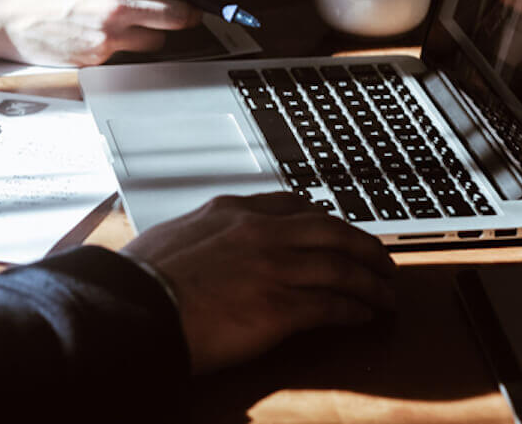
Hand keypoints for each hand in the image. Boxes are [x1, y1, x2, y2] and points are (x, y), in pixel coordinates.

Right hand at [0, 0, 235, 65]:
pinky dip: (128, 46)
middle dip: (191, 12)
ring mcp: (111, 35)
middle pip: (182, 13)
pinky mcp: (100, 58)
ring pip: (159, 39)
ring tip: (135, 21)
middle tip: (191, 9)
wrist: (3, 14)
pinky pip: (130, 54)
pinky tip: (104, 34)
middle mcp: (119, 3)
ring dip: (158, 32)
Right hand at [121, 193, 395, 374]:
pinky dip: (356, 310)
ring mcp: (274, 267)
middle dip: (364, 246)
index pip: (295, 205)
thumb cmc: (142, 279)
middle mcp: (261, 231)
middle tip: (381, 260)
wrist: (136, 308)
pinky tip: (364, 316)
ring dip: (371, 283)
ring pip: (342, 268)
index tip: (338, 228)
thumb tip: (207, 247)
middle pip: (332, 231)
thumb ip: (204, 235)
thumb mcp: (175, 237)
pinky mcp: (281, 306)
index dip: (325, 219)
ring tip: (385, 294)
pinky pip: (334, 305)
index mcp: (233, 211)